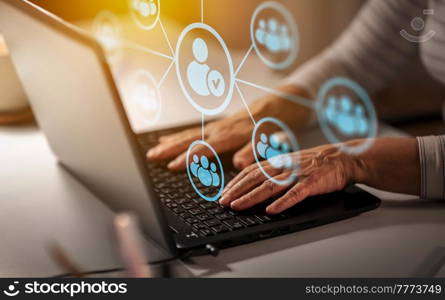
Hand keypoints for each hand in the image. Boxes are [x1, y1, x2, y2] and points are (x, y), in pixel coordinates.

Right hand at [147, 85, 311, 170]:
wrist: (278, 104)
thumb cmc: (274, 123)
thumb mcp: (269, 139)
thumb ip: (253, 151)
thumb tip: (239, 164)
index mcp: (232, 133)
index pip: (206, 147)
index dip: (188, 157)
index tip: (172, 166)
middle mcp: (221, 129)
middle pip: (191, 138)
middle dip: (171, 148)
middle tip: (152, 156)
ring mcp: (217, 126)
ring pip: (189, 134)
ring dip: (171, 143)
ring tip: (154, 150)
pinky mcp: (217, 125)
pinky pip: (194, 131)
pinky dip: (179, 136)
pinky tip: (168, 140)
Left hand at [220, 143, 359, 213]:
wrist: (342, 158)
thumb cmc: (316, 164)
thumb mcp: (291, 164)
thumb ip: (275, 172)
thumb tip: (255, 183)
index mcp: (278, 162)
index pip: (251, 172)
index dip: (236, 183)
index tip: (223, 193)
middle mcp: (284, 167)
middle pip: (255, 178)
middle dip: (237, 191)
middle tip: (223, 202)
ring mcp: (297, 174)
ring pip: (270, 186)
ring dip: (251, 197)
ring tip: (238, 206)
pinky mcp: (311, 183)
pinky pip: (295, 193)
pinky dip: (282, 202)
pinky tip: (271, 210)